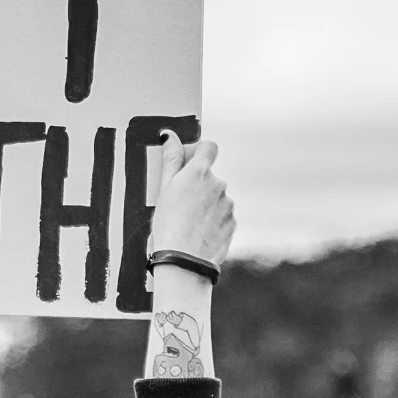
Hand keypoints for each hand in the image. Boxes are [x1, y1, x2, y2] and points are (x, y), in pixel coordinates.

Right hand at [148, 135, 234, 268]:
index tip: (186, 163)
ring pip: (216, 197)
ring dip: (204, 204)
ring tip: (187, 223)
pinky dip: (212, 220)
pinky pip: (222, 215)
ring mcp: (228, 204)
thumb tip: (169, 135)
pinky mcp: (233, 222)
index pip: (208, 146)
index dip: (198, 151)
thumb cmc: (169, 224)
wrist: (185, 261)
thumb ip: (171, 159)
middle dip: (197, 185)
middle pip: (209, 175)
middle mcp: (219, 184)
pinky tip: (198, 233)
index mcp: (199, 172)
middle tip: (178, 204)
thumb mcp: (163, 189)